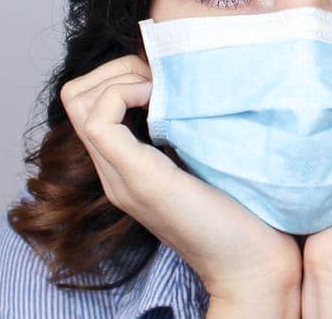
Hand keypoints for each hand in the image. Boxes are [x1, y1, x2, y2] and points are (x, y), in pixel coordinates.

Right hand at [62, 55, 300, 317]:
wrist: (255, 264)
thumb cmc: (247, 209)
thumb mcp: (209, 153)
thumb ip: (190, 128)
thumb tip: (194, 81)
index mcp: (130, 165)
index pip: (90, 102)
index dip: (122, 72)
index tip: (166, 75)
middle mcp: (116, 171)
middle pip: (76, 96)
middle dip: (116, 67)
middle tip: (162, 76)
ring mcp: (121, 176)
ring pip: (79, 101)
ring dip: (120, 76)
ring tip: (162, 88)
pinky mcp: (137, 179)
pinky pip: (100, 119)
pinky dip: (125, 93)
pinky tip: (161, 101)